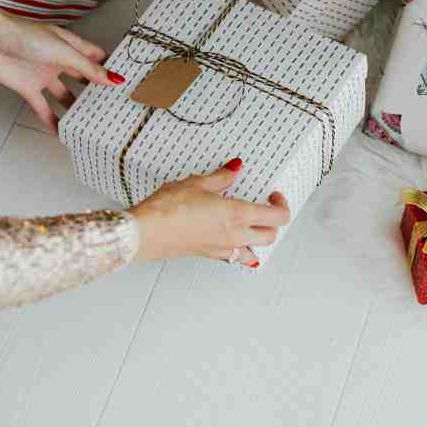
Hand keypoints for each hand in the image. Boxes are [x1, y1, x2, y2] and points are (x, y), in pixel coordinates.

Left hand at [0, 1, 123, 131]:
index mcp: (69, 45)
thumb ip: (87, 68)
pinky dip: (52, 120)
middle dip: (95, 90)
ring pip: (64, 95)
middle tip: (111, 105)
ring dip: (75, 108)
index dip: (109, 66)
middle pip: (81, 78)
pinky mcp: (28, 88)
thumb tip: (113, 78)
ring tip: (90, 122)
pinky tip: (61, 132)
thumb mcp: (63, 51)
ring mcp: (43, 75)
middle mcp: (58, 61)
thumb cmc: (23, 35)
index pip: (95, 56)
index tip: (125, 80)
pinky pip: (43, 108)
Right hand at [127, 159, 290, 268]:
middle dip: (273, 221)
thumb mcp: (196, 183)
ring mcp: (222, 249)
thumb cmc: (167, 210)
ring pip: (255, 251)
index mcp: (237, 215)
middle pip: (271, 236)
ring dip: (259, 239)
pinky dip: (239, 248)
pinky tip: (228, 236)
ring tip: (251, 224)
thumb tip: (233, 169)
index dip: (282, 204)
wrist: (145, 233)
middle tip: (265, 206)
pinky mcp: (208, 255)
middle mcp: (234, 236)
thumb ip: (220, 177)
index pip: (277, 216)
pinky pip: (235, 256)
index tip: (273, 194)